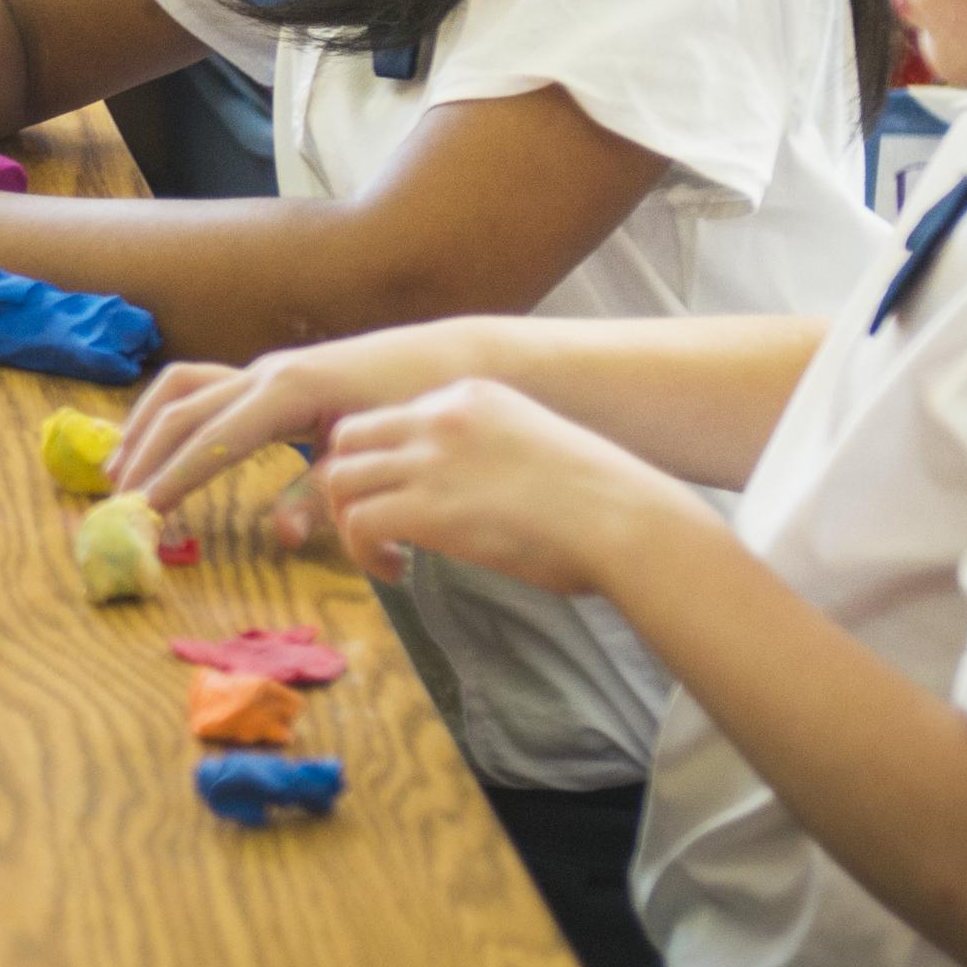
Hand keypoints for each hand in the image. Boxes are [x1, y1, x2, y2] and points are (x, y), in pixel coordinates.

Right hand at [112, 324, 502, 511]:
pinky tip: (156, 442)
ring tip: (118, 470)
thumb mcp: (372, 454)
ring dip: (145, 427)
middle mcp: (263, 371)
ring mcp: (262, 368)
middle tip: (118, 503)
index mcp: (287, 391)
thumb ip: (324, 496)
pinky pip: (199, 386)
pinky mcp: (267, 373)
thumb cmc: (412, 407)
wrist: (444, 360)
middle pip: (183, 411)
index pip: (212, 439)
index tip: (142, 511)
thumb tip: (282, 537)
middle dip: (146, 456)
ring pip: (181, 389)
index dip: (172, 477)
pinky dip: (167, 413)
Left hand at [315, 378, 674, 596]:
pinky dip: (362, 552)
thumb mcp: (537, 448)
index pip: (392, 416)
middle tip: (376, 525)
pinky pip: (356, 523)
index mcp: (471, 395)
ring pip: (340, 479)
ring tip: (385, 554)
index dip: (385, 462)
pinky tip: (394, 571)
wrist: (626, 520)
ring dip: (351, 521)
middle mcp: (440, 415)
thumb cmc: (604, 501)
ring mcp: (429, 457)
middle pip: (349, 438)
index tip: (405, 499)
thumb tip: (473, 492)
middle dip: (351, 484)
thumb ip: (490, 454)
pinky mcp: (425, 507)